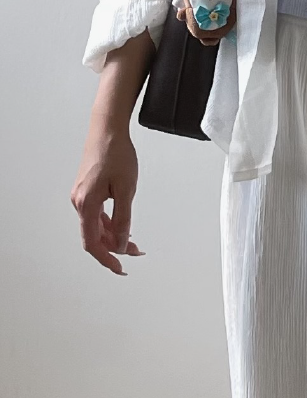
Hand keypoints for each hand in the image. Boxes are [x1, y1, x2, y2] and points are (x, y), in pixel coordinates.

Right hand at [71, 124, 143, 275]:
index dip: (106, 259)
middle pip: (94, 237)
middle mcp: (79, 201)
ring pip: (96, 227)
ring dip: (113, 237)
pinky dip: (110, 225)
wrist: (107, 129)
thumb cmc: (115, 153)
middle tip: (135, 254)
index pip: (92, 243)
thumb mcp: (126, 191)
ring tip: (134, 244)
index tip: (119, 268)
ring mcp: (82, 196)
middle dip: (114, 248)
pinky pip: (96, 215)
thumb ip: (123, 220)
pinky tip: (123, 228)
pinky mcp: (87, 190)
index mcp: (86, 203)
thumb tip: (120, 243)